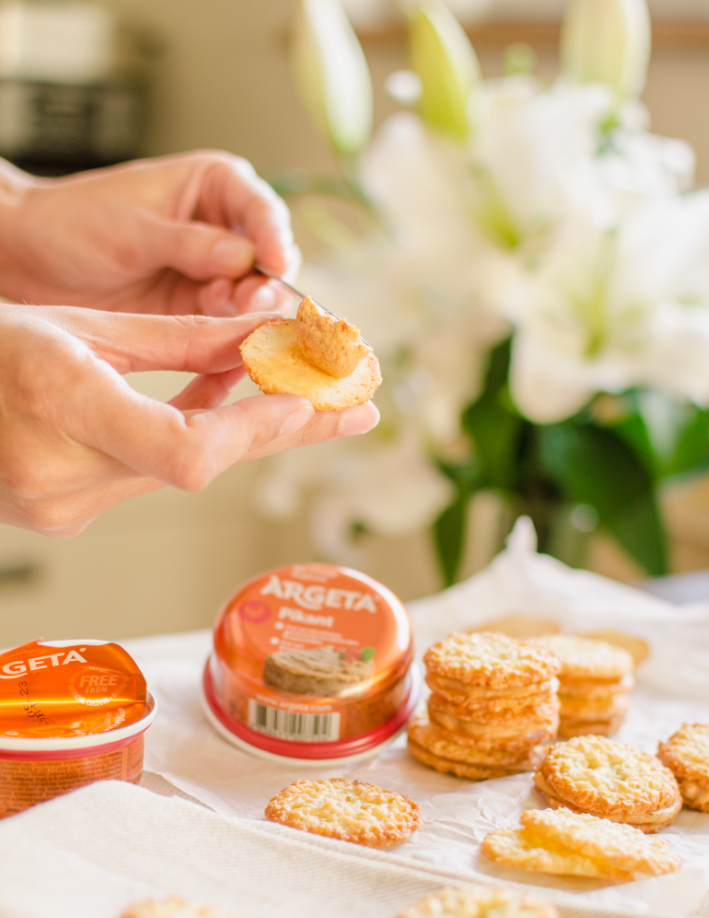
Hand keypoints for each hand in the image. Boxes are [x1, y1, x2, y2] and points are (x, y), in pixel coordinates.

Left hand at [0, 151, 297, 316]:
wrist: (34, 260)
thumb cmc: (74, 222)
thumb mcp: (132, 230)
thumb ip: (189, 244)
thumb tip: (243, 257)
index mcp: (213, 185)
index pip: (262, 209)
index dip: (274, 238)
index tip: (277, 265)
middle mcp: (223, 226)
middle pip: (270, 256)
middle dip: (265, 281)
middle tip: (250, 300)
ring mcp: (214, 268)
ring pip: (256, 291)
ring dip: (248, 307)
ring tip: (224, 311)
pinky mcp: (201, 304)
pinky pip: (232, 318)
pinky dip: (232, 328)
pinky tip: (218, 330)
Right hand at [0, 305, 378, 536]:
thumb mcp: (86, 327)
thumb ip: (180, 342)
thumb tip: (261, 339)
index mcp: (59, 407)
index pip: (187, 450)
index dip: (254, 432)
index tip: (309, 404)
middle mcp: (61, 478)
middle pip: (204, 465)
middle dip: (279, 431)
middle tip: (357, 412)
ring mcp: (62, 509)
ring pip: (184, 471)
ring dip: (240, 434)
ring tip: (305, 399)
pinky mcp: (69, 516)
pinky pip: (154, 476)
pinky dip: (193, 442)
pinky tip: (232, 408)